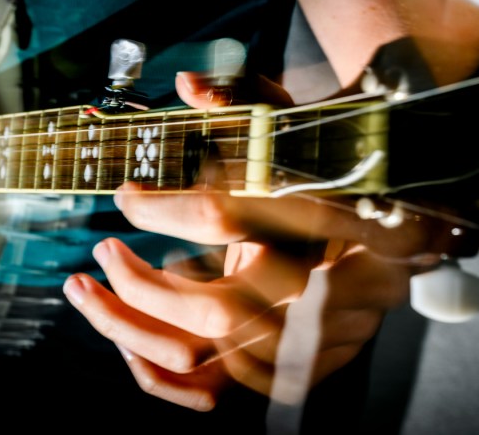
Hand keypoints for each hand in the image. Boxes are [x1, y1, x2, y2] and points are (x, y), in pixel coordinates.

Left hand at [63, 72, 461, 410]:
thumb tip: (189, 85)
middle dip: (135, 284)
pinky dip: (159, 374)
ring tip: (88, 293)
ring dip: (129, 330)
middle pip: (209, 310)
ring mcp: (297, 335)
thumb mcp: (294, 121)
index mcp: (313, 220)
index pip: (222, 217)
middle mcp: (309, 285)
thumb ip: (246, 95)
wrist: (390, 220)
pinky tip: (129, 338)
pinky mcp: (283, 365)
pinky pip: (211, 394)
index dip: (160, 209)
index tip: (127, 195)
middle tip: (103, 249)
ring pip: (200, 359)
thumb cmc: (329, 167)